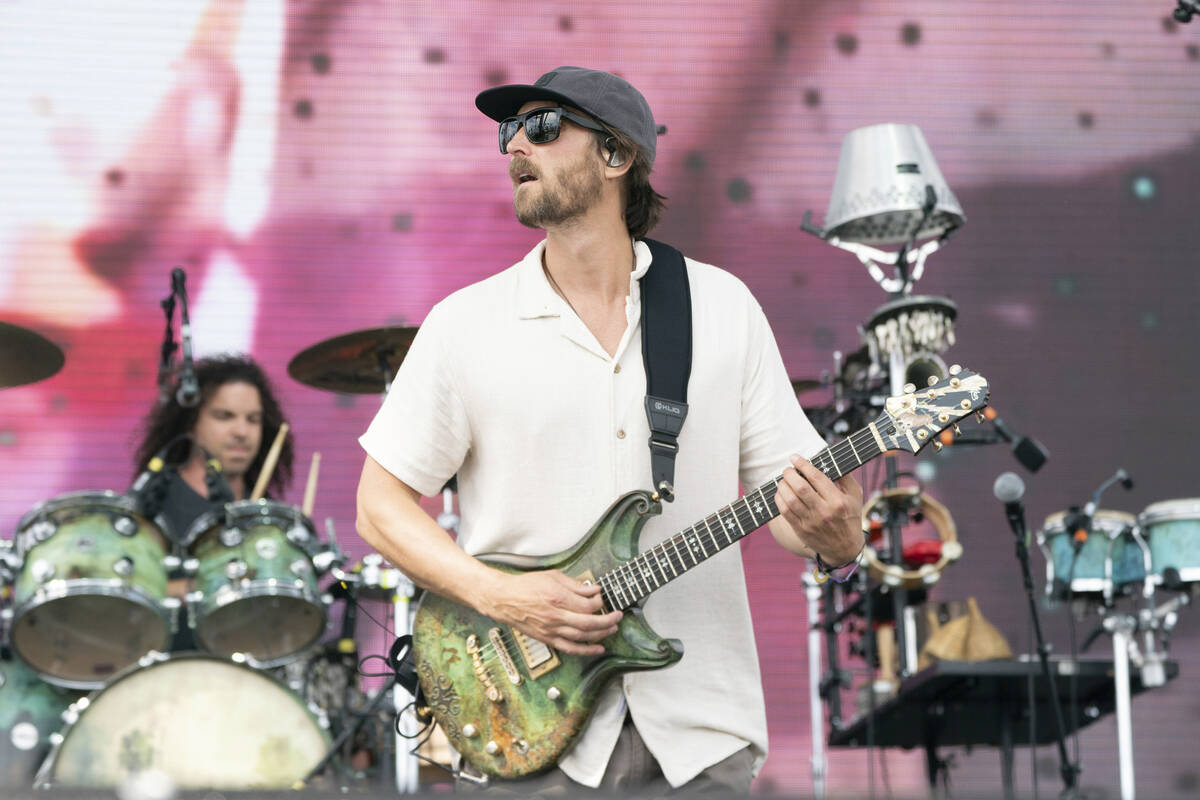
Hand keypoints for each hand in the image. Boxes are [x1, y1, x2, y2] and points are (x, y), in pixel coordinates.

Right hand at [480, 570, 622, 656]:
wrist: (504, 600)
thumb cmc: (526, 586)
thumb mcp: (552, 577)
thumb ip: (575, 585)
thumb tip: (594, 589)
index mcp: (557, 597)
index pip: (587, 605)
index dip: (600, 602)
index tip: (603, 598)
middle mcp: (555, 616)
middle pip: (589, 622)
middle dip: (607, 620)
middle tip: (618, 616)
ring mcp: (551, 630)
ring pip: (582, 636)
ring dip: (601, 634)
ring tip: (612, 629)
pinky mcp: (547, 639)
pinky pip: (570, 648)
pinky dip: (586, 650)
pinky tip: (598, 649)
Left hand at [773, 455, 863, 564]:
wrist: (845, 549)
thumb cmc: (850, 517)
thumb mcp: (855, 496)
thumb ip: (845, 477)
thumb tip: (831, 460)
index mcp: (838, 501)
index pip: (816, 477)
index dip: (803, 465)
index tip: (795, 458)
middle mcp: (824, 511)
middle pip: (800, 487)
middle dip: (789, 474)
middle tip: (787, 470)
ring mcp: (811, 522)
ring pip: (790, 499)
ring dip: (782, 486)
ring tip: (783, 481)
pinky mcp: (801, 530)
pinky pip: (785, 512)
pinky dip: (779, 499)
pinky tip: (780, 493)